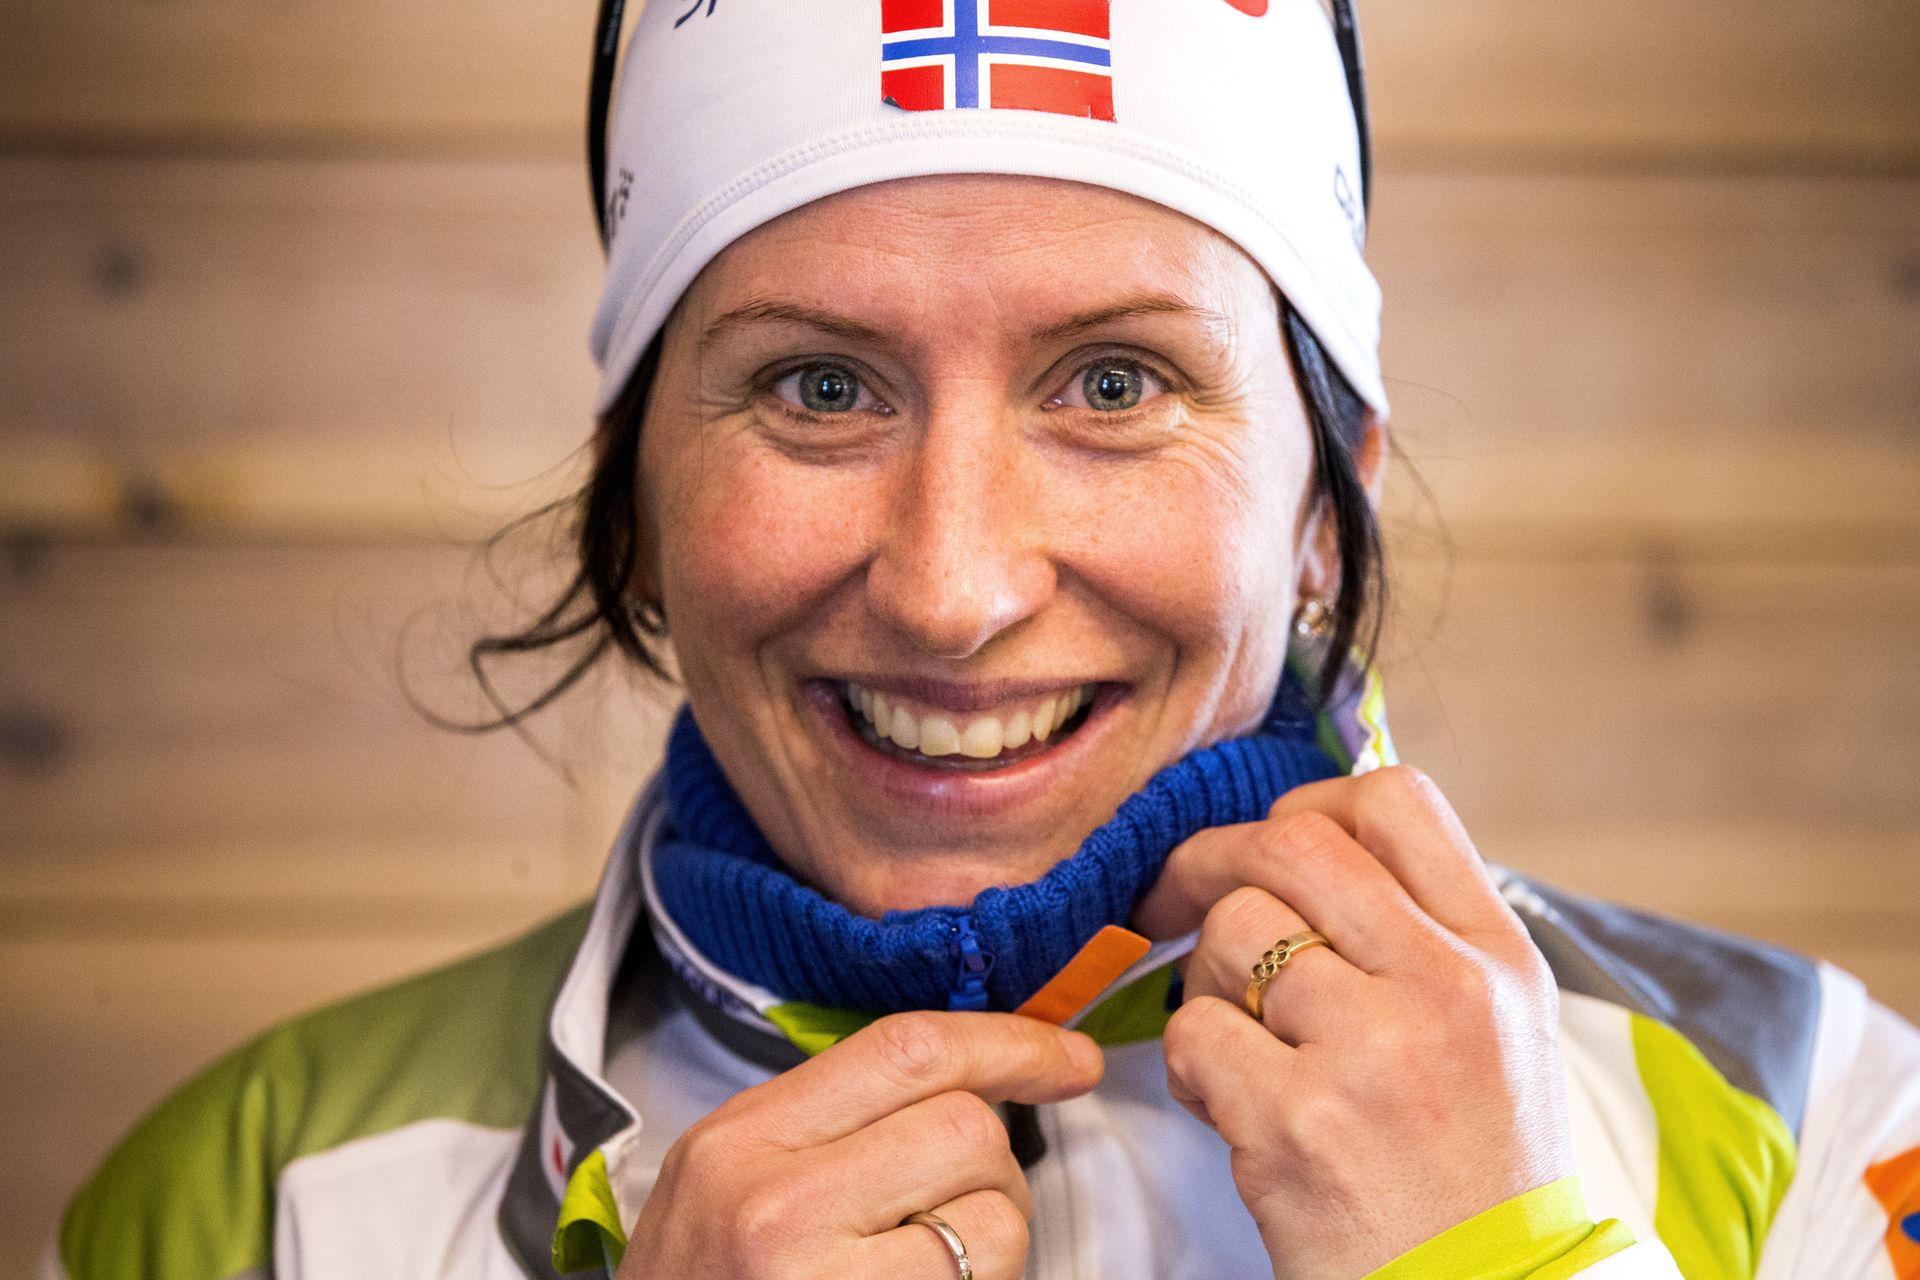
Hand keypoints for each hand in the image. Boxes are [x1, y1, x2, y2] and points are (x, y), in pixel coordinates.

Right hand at [618, 1010, 1103, 1278]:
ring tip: (924, 1271)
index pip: (904, 1049)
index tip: (1066, 1059)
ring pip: (995, 1217)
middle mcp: (774, 1203)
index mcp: (740, 1139)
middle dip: (991, 1168)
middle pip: (966, 1128)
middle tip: (952, 1210)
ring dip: (992, 1242)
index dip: (1007, 1043)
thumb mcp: (725, 1179)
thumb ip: (829, 1120)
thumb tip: (974, 1076)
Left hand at [1135, 765, 1573, 1277]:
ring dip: (1206, 980)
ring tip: (1242, 1042)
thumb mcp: (1497, 1031)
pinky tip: (1231, 1105)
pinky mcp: (1300, 1123)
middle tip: (1181, 899)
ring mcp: (1373, 1054)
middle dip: (1212, 860)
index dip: (1312, 803)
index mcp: (1497, 957)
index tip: (1273, 847)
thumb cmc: (1472, 1175)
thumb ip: (1421, 934)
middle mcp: (1445, 990)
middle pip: (1293, 845)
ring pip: (1231, 932)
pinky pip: (1194, 1033)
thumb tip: (1314, 842)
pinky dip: (1192, 1066)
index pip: (1398, 801)